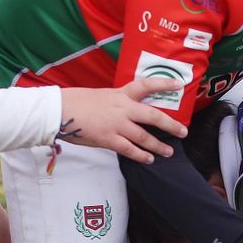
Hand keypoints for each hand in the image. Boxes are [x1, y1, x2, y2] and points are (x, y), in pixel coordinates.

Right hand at [58, 79, 187, 162]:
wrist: (60, 111)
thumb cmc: (77, 102)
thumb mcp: (101, 96)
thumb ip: (117, 103)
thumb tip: (127, 112)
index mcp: (120, 94)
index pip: (147, 85)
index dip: (164, 83)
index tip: (180, 84)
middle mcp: (123, 108)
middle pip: (153, 116)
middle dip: (171, 125)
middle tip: (183, 131)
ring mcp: (117, 125)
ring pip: (144, 137)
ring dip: (158, 146)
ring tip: (168, 152)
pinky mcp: (109, 139)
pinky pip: (130, 150)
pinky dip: (141, 155)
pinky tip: (149, 159)